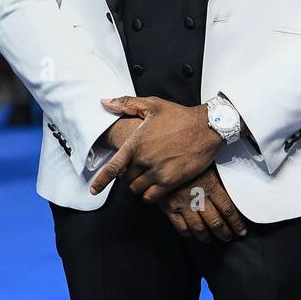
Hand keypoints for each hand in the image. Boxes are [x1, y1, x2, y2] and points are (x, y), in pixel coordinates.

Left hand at [89, 96, 222, 201]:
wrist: (206, 128)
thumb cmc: (180, 116)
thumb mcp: (152, 105)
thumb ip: (126, 104)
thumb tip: (105, 102)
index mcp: (136, 143)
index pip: (113, 167)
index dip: (101, 181)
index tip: (94, 189)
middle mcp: (145, 160)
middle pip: (126, 178)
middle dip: (127, 175)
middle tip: (136, 168)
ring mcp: (158, 172)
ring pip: (137, 189)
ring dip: (138, 185)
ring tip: (145, 177)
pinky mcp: (171, 181)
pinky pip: (151, 197)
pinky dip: (149, 195)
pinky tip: (153, 187)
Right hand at [160, 166, 247, 242]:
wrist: (161, 156)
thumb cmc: (187, 159)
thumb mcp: (206, 165)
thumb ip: (217, 181)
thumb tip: (233, 191)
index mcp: (210, 185)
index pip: (227, 209)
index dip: (236, 223)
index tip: (241, 231)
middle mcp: (198, 197)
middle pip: (215, 222)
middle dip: (224, 233)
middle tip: (227, 237)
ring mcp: (182, 203)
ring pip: (198, 227)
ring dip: (206, 236)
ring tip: (210, 239)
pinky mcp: (168, 207)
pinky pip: (180, 226)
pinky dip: (187, 233)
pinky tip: (191, 234)